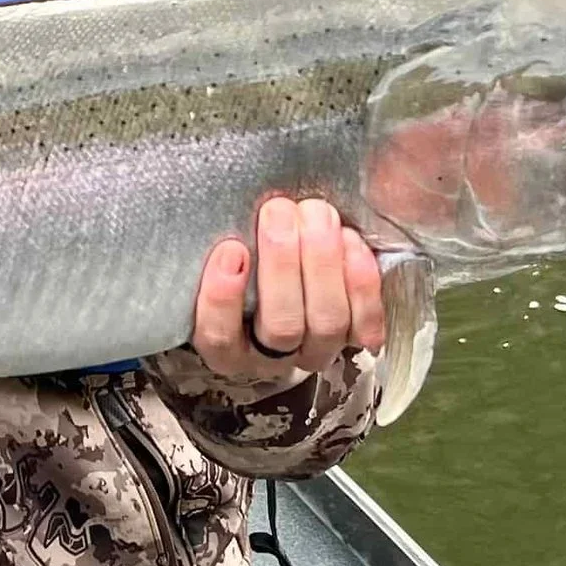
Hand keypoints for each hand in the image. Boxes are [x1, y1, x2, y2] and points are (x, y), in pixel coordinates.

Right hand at [193, 197, 385, 387]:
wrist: (295, 268)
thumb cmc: (244, 258)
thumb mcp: (220, 259)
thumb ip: (214, 247)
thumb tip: (200, 210)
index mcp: (226, 346)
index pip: (218, 336)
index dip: (223, 298)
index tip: (230, 249)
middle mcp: (272, 355)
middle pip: (281, 325)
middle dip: (282, 264)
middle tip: (277, 211)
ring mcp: (317, 349)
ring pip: (326, 321)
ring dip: (323, 263)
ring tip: (315, 213)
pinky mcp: (355, 337)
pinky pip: (365, 321)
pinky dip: (361, 281)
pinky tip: (349, 240)